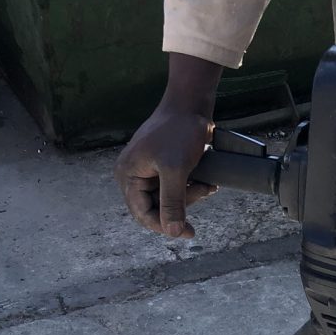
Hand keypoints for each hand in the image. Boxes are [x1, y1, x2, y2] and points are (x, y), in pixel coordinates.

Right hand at [115, 54, 223, 238]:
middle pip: (157, 208)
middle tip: (202, 193)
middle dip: (182, 206)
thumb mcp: (175, 170)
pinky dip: (192, 188)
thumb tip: (172, 231)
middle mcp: (134, 174)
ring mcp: (149, 170)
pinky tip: (207, 182)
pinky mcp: (164, 166)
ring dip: (191, 196)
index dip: (165, 225)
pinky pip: (176, 187)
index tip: (189, 232)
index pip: (143, 213)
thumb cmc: (179, 131)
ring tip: (207, 185)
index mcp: (128, 175)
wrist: (191, 103)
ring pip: (170, 199)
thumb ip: (172, 202)